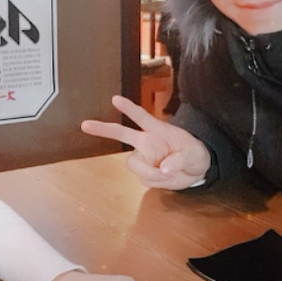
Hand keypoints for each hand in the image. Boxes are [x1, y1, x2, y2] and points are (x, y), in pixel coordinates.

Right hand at [81, 96, 210, 189]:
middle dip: (103, 129)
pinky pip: (145, 179)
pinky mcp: (145, 172)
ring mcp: (144, 157)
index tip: (115, 99)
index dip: (128, 108)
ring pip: (134, 164)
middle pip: (121, 133)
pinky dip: (156, 181)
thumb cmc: (194, 154)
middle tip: (85, 124)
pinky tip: (167, 178)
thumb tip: (163, 169)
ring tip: (168, 174)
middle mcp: (146, 142)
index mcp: (157, 130)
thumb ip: (180, 160)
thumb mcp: (195, 155)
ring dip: (149, 172)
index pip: (141, 116)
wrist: (196, 171)